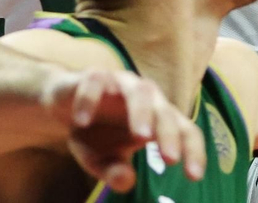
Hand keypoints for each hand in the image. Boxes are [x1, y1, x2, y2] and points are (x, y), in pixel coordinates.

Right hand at [40, 66, 206, 190]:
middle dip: (169, 134)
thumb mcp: (101, 159)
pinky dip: (90, 99)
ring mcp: (122, 83)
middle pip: (164, 111)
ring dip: (142, 112)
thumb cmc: (94, 133)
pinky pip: (96, 82)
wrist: (63, 105)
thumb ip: (114, 170)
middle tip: (171, 160)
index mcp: (157, 118)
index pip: (184, 131)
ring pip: (139, 92)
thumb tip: (127, 182)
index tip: (194, 176)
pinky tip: (82, 120)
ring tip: (141, 137)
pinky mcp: (94, 75)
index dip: (193, 151)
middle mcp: (146, 97)